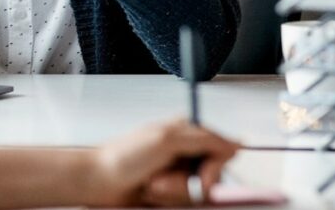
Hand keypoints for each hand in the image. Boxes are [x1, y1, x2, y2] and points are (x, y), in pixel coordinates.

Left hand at [87, 120, 239, 206]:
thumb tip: (236, 143)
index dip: (215, 168)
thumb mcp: (165, 140)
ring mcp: (177, 175)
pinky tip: (150, 194)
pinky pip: (184, 203)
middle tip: (161, 181)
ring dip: (173, 193)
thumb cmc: (124, 157)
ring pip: (197, 194)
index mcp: (186, 132)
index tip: (203, 179)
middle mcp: (185, 152)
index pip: (222, 150)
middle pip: (212, 177)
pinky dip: (167, 201)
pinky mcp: (170, 194)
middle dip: (186, 184)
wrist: (98, 182)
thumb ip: (203, 139)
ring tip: (151, 186)